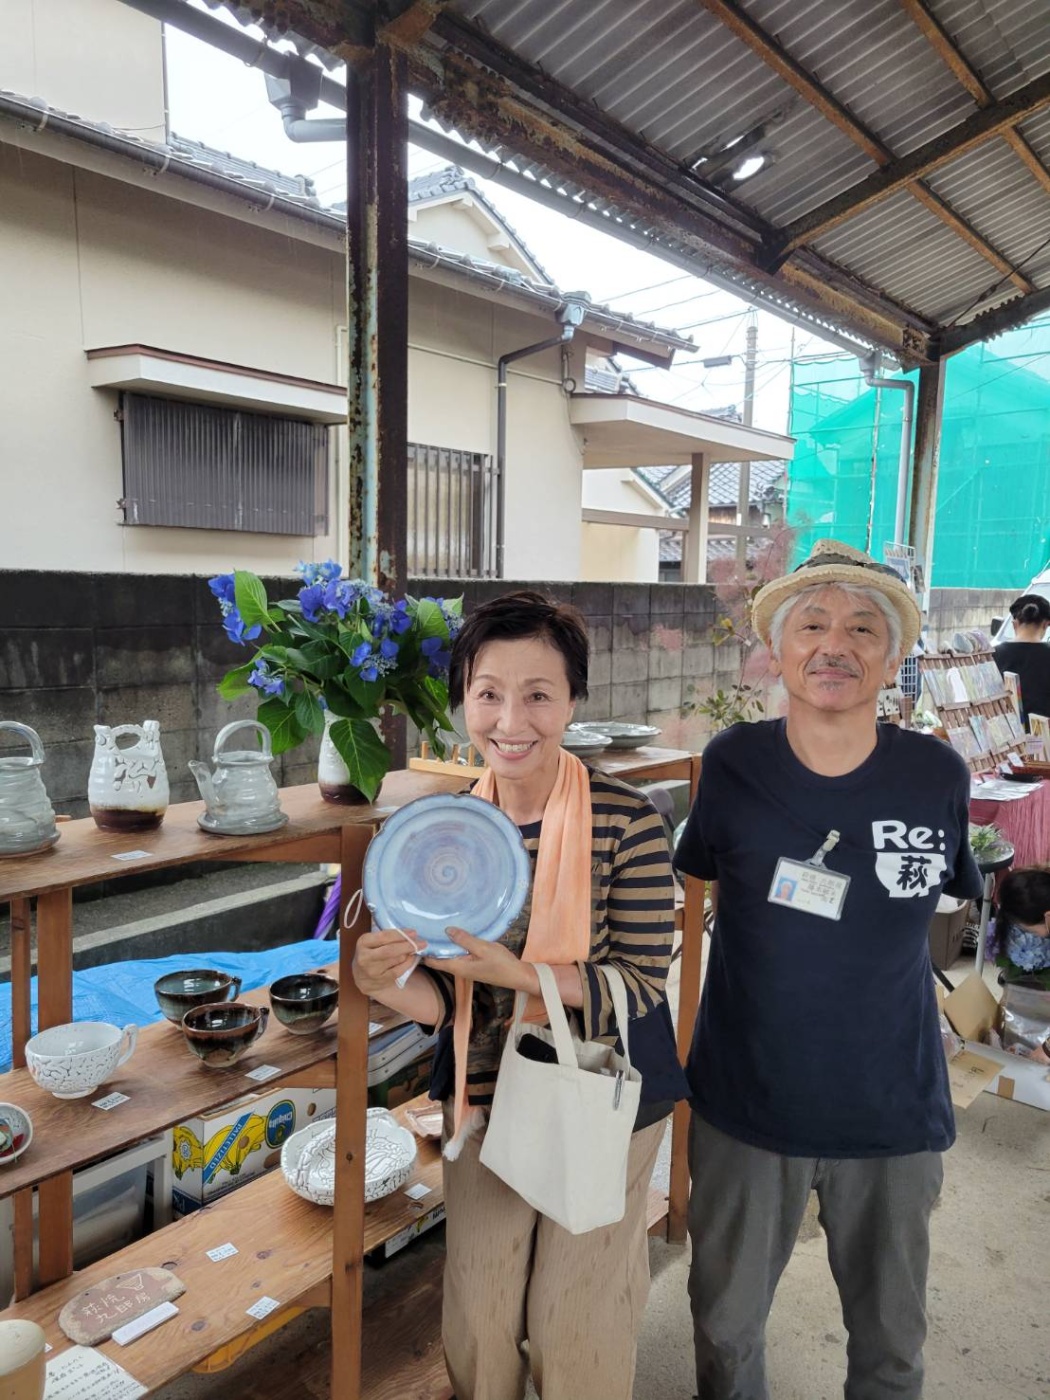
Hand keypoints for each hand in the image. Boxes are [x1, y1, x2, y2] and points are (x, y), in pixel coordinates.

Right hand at [352, 928, 426, 995]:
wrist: (363, 977)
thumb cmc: (371, 952)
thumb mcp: (373, 941)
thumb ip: (387, 936)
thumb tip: (410, 934)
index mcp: (363, 942)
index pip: (384, 936)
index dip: (401, 934)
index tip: (413, 932)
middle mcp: (365, 957)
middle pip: (391, 950)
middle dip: (408, 945)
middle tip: (421, 942)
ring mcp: (372, 970)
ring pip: (396, 959)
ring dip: (408, 953)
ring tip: (415, 949)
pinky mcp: (381, 980)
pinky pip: (399, 970)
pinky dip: (408, 963)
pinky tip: (411, 958)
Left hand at [424, 927, 538, 993]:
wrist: (517, 975)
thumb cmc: (500, 963)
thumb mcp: (482, 948)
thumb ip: (464, 939)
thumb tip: (447, 930)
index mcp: (457, 966)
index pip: (433, 961)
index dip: (423, 951)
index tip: (415, 937)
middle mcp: (458, 968)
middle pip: (439, 958)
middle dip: (431, 945)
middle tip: (424, 927)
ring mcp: (466, 967)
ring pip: (449, 955)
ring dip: (443, 944)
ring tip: (436, 928)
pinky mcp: (472, 964)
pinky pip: (458, 954)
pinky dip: (454, 946)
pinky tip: (455, 935)